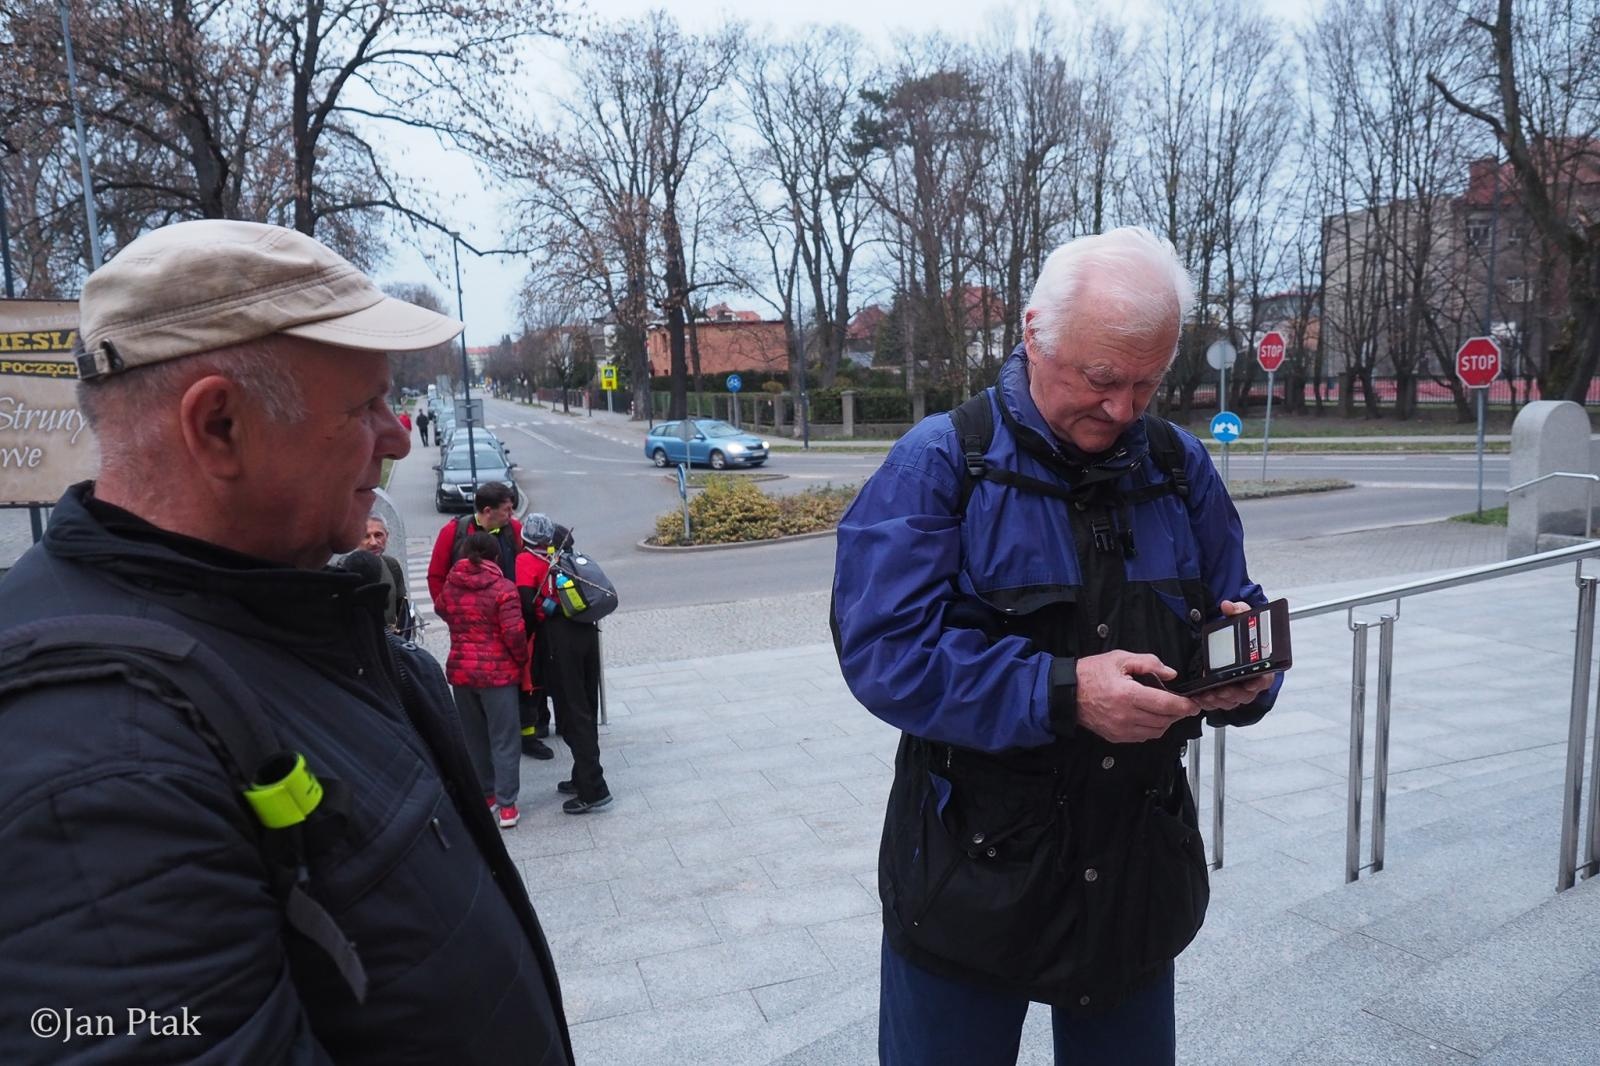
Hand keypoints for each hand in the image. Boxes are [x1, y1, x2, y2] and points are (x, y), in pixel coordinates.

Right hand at [1075, 650, 1201, 743]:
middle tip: (1180, 704)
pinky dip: (1152, 729)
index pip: (1165, 704)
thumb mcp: (1120, 658)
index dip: (1184, 706)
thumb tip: (1170, 673)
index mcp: (1128, 695)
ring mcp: (1121, 729)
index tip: (1193, 704)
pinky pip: (1143, 737)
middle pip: (1164, 720)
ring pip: (1156, 731)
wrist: (1067, 693)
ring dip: (1165, 722)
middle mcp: (1125, 716)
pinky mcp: (1116, 736)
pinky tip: (1149, 717)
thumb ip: (1148, 663)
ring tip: (1165, 710)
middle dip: (1177, 713)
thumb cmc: (1090, 674)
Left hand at [1195, 600, 1275, 711]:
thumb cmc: (1245, 631)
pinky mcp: (1227, 694)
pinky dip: (1211, 702)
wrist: (1236, 637)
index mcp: (1263, 665)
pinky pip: (1221, 703)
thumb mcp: (1243, 616)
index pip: (1266, 678)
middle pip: (1247, 694)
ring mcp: (1240, 689)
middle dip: (1234, 693)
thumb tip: (1227, 606)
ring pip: (1233, 701)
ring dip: (1220, 699)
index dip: (1260, 682)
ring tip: (1208, 694)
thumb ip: (1237, 610)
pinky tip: (1201, 697)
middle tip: (1222, 689)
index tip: (1250, 682)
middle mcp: (1253, 680)